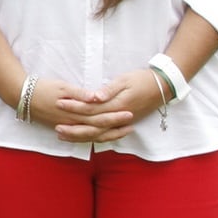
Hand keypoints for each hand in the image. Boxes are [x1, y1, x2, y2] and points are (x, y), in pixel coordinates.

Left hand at [40, 69, 166, 144]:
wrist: (163, 87)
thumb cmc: (142, 80)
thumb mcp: (125, 80)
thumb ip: (109, 90)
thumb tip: (94, 97)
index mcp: (116, 105)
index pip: (91, 109)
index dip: (74, 107)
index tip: (59, 103)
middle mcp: (117, 117)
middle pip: (91, 127)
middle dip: (72, 128)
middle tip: (55, 126)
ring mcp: (121, 123)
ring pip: (97, 134)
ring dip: (79, 136)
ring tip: (63, 135)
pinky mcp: (123, 124)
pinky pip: (106, 135)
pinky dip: (92, 138)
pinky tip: (82, 138)